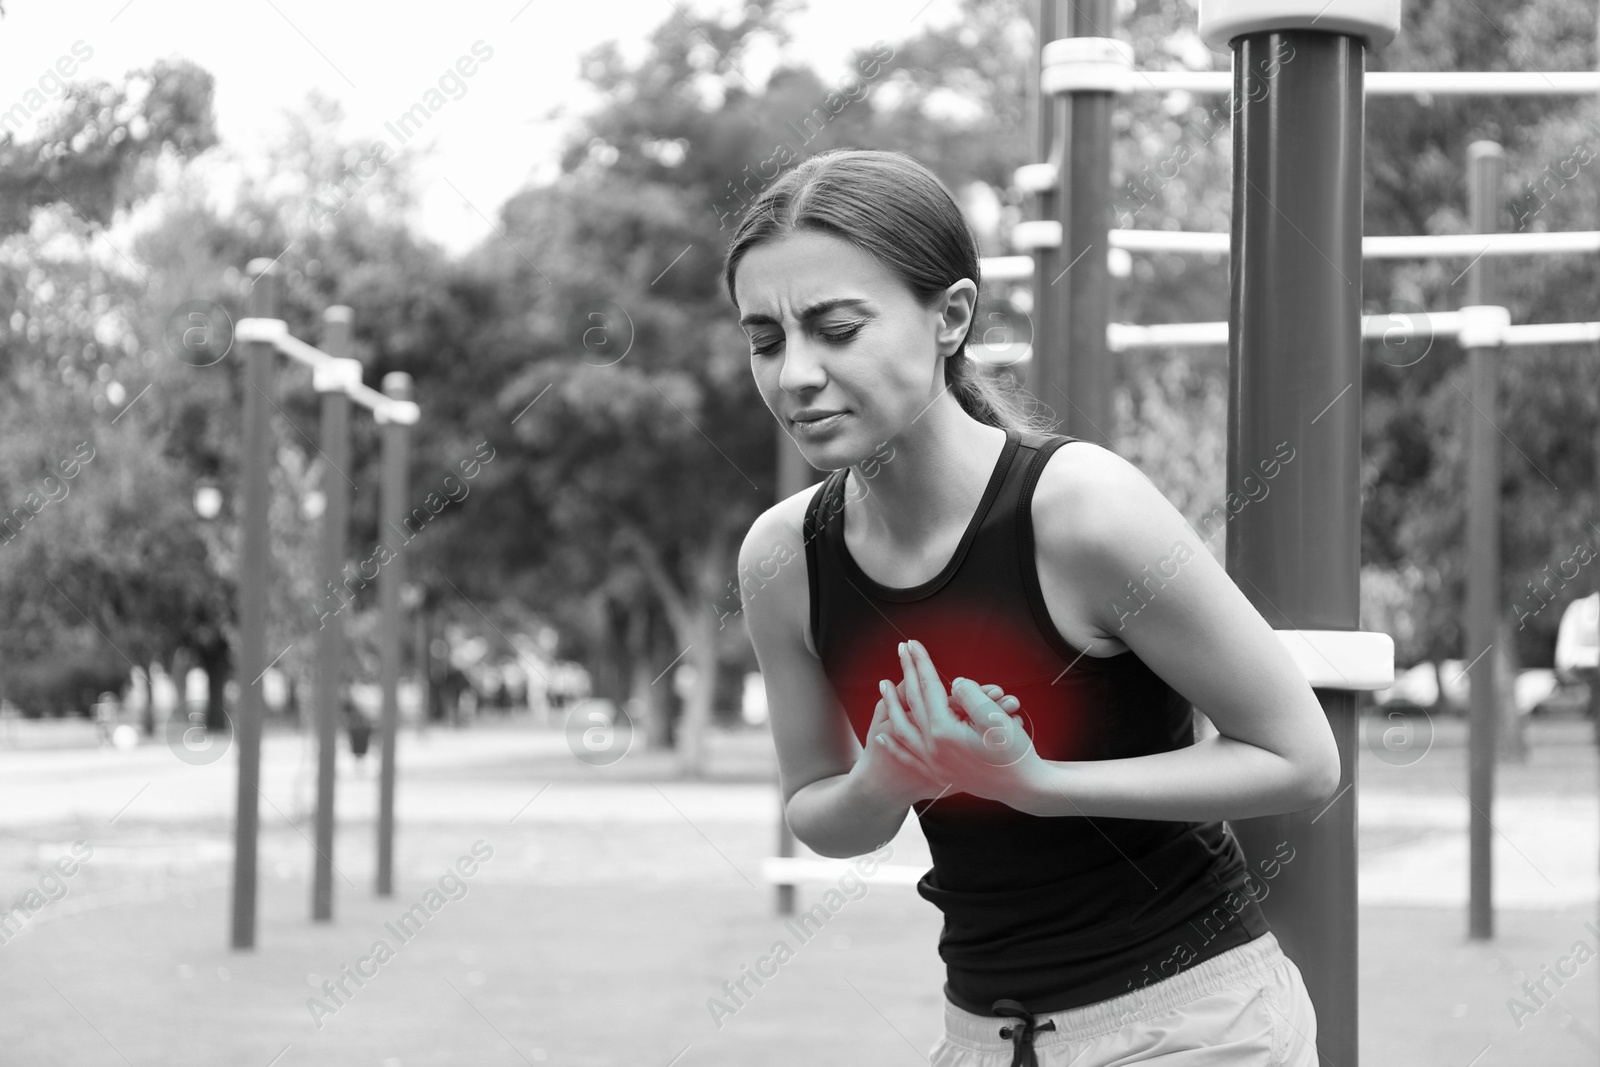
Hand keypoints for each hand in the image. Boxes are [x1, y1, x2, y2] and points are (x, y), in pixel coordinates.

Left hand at [876, 638, 1043, 807]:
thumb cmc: (1014, 752)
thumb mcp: (995, 716)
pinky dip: (894, 745)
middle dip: (907, 673)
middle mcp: (933, 748)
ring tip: (882, 685)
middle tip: (901, 649)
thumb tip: (953, 684)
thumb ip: (969, 694)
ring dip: (892, 704)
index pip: (928, 687)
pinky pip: (908, 757)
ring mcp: (933, 764)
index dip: (922, 663)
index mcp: (944, 731)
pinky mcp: (939, 775)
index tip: (913, 644)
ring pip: (903, 728)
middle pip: (913, 702)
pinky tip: (883, 735)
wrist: (1024, 788)